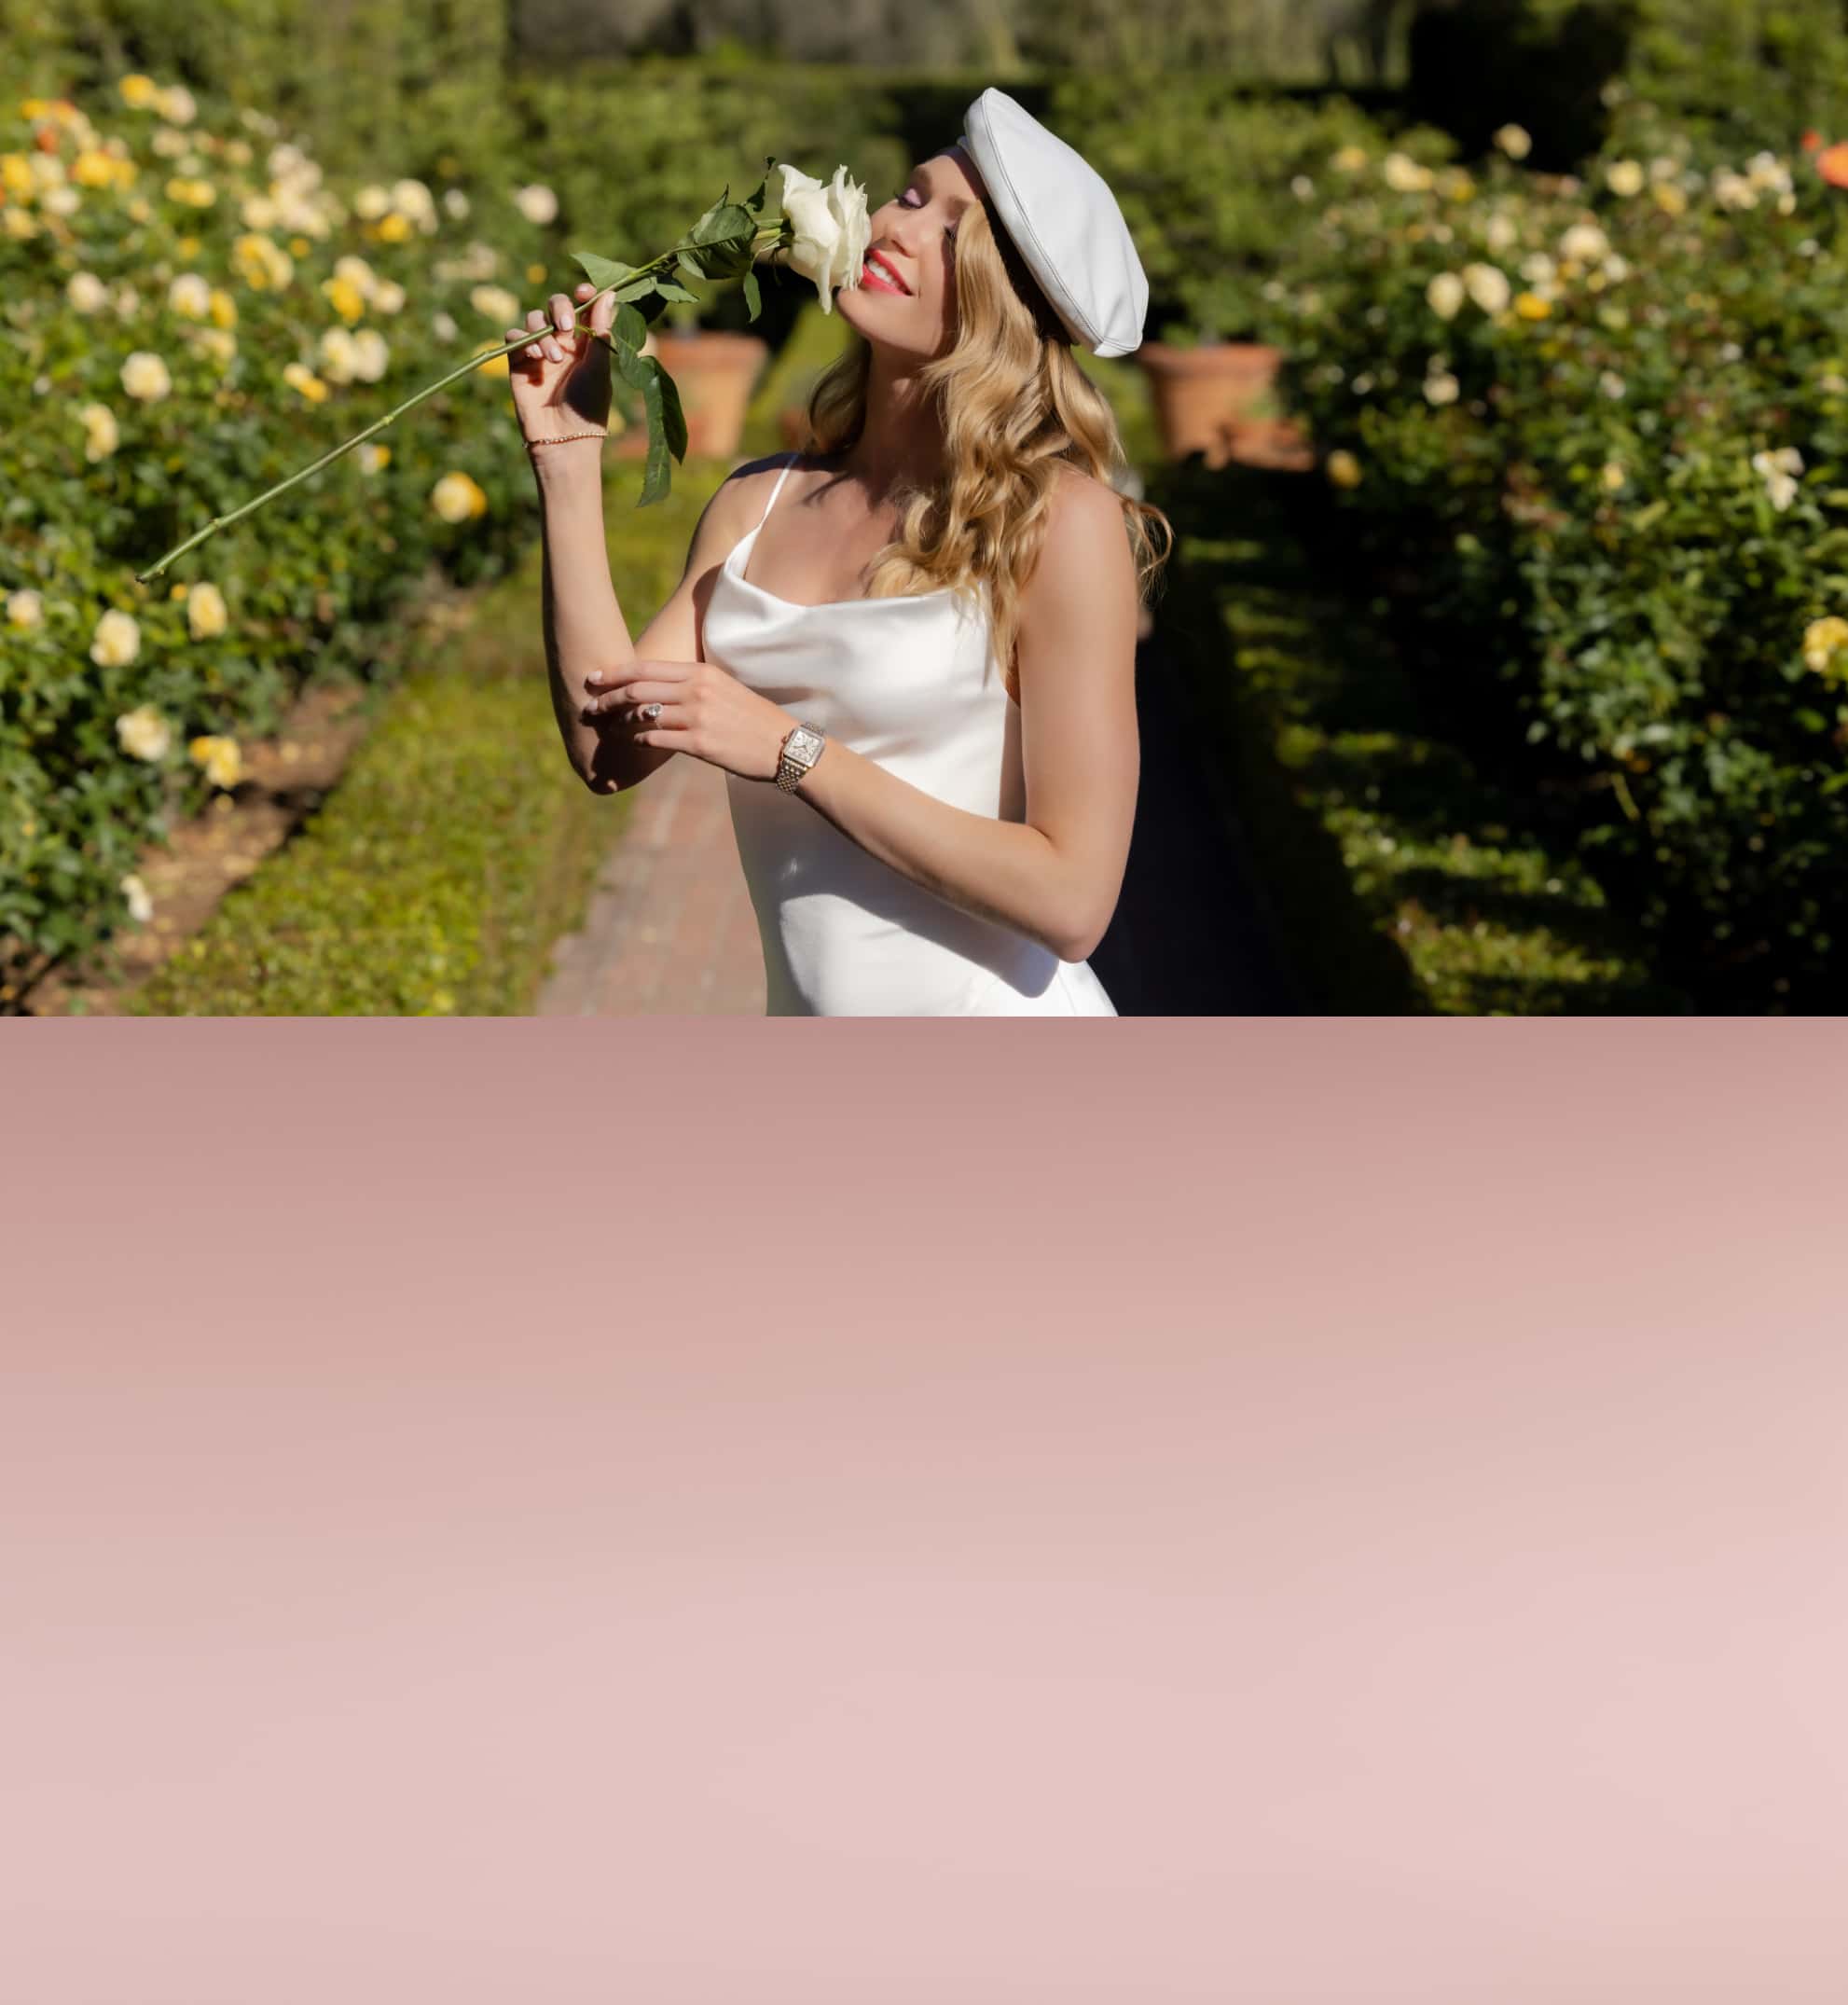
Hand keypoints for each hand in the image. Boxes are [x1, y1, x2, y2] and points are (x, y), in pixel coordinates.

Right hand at [506, 281, 613, 444]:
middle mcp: (562, 343)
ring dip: (544, 332)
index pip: (582, 308)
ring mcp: (539, 351)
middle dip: (559, 307)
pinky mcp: (519, 362)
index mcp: (586, 343)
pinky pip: (514, 336)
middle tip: (566, 326)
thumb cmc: (587, 408)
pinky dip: (523, 338)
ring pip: (534, 318)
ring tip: (553, 358)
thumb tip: (609, 293)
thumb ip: (600, 331)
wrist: (563, 439)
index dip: (583, 294)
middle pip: (555, 305)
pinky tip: (536, 356)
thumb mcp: (598, 367)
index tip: (584, 291)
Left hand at [582, 658, 797, 782]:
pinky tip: (634, 743)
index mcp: (700, 672)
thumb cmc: (752, 719)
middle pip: (637, 689)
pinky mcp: (700, 743)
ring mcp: (697, 716)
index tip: (593, 678)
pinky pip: (655, 739)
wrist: (784, 745)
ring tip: (607, 729)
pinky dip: (638, 741)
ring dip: (618, 723)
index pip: (646, 667)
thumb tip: (656, 689)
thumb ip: (691, 685)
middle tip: (589, 708)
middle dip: (606, 698)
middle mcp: (696, 690)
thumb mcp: (724, 689)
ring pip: (641, 715)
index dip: (614, 673)